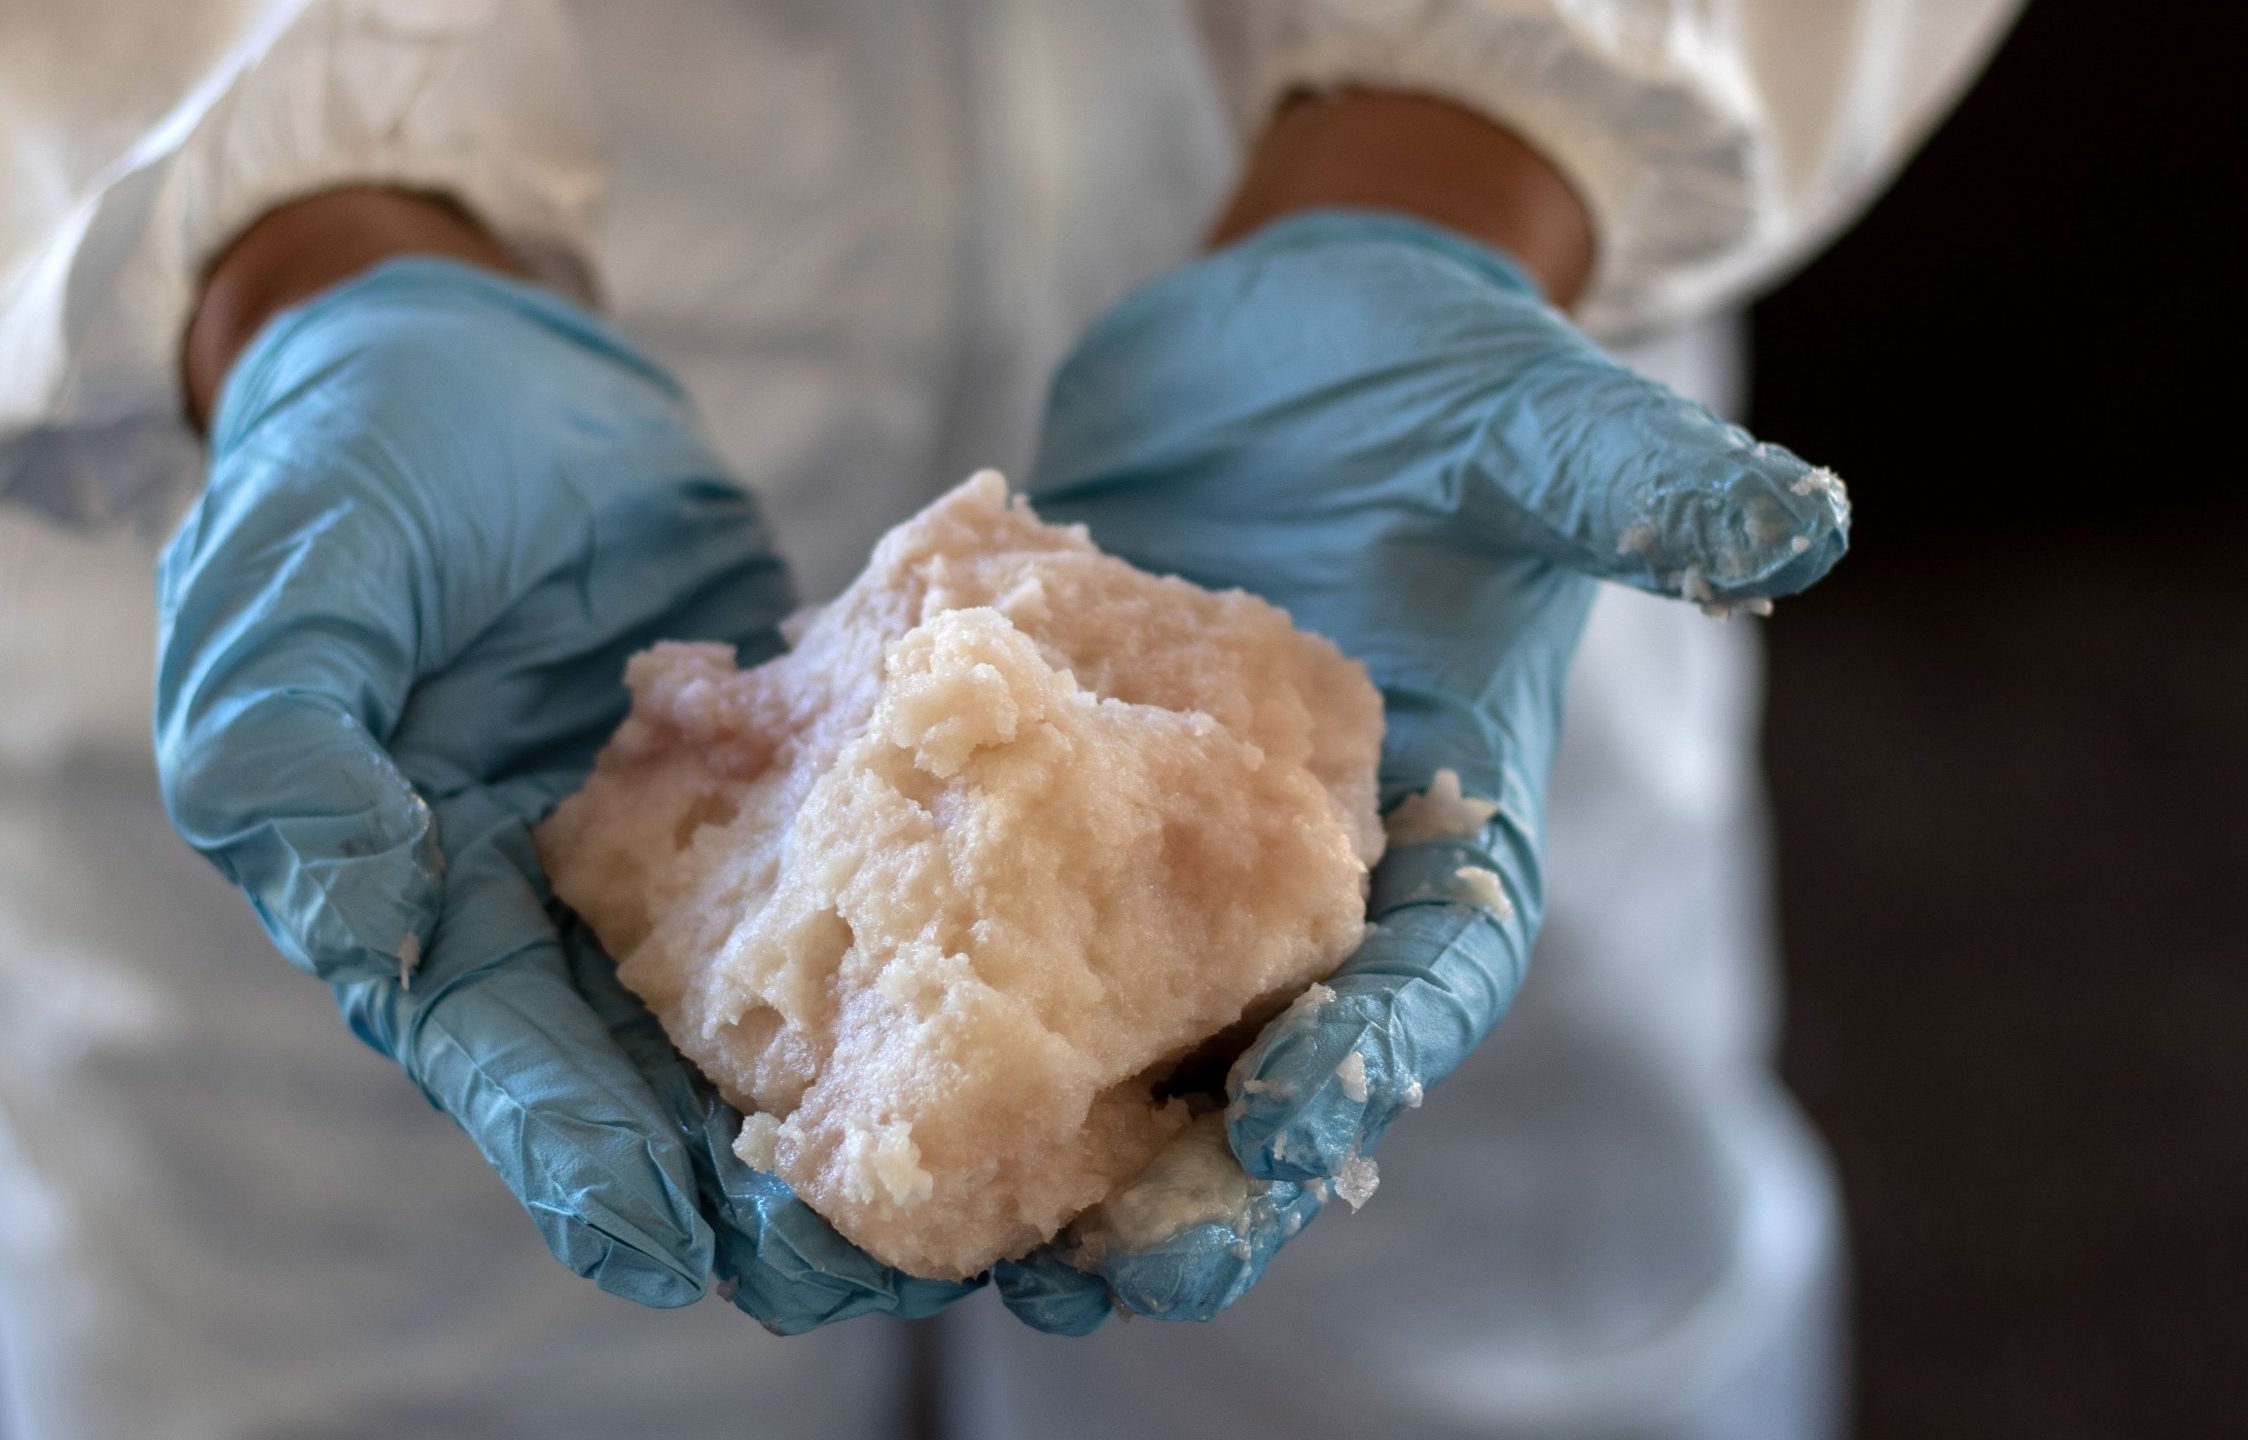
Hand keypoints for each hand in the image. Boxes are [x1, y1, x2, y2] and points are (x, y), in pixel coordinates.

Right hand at [155, 234, 973, 1331]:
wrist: (487, 346)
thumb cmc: (357, 452)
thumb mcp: (289, 582)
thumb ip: (290, 751)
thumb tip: (366, 920)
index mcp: (411, 891)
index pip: (495, 1055)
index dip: (573, 1153)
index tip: (664, 1244)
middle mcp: (541, 906)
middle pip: (641, 1078)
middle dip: (739, 1181)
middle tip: (853, 1261)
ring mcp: (664, 851)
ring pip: (758, 1010)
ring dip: (848, 1101)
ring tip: (964, 1188)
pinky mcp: (768, 785)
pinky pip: (842, 880)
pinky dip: (916, 943)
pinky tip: (1017, 999)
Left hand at [990, 206, 1846, 1329]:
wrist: (1279, 341)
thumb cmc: (1430, 379)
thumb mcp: (1532, 423)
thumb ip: (1635, 485)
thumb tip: (1792, 524)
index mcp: (1446, 827)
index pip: (1433, 976)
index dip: (1376, 1059)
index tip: (1291, 1121)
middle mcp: (1312, 876)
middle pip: (1270, 1063)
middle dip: (1200, 1182)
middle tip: (1108, 1266)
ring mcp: (1174, 856)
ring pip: (1122, 1038)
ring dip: (1048, 1148)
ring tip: (962, 1242)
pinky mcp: (1056, 810)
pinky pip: (997, 926)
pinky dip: (937, 1002)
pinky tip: (845, 1067)